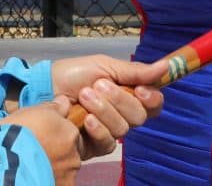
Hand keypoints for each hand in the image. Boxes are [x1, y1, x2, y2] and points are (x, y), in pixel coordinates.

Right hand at [0, 96, 81, 184]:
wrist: (6, 161)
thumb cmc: (18, 132)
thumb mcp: (32, 111)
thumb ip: (53, 107)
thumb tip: (65, 102)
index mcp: (70, 133)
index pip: (70, 132)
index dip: (56, 134)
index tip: (43, 135)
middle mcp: (75, 154)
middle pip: (70, 152)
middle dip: (58, 151)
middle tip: (38, 150)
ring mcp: (68, 174)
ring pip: (64, 169)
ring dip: (53, 166)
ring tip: (33, 164)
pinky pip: (57, 181)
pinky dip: (49, 178)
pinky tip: (34, 175)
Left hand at [51, 55, 166, 158]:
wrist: (44, 88)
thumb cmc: (73, 74)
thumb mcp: (104, 65)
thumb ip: (135, 71)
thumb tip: (166, 66)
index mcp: (129, 94)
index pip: (153, 104)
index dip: (152, 99)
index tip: (140, 90)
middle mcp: (123, 114)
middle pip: (140, 116)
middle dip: (119, 99)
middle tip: (99, 85)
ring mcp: (110, 130)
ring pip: (123, 128)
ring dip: (104, 109)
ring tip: (84, 96)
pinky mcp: (95, 145)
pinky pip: (108, 143)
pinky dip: (98, 129)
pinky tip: (85, 119)